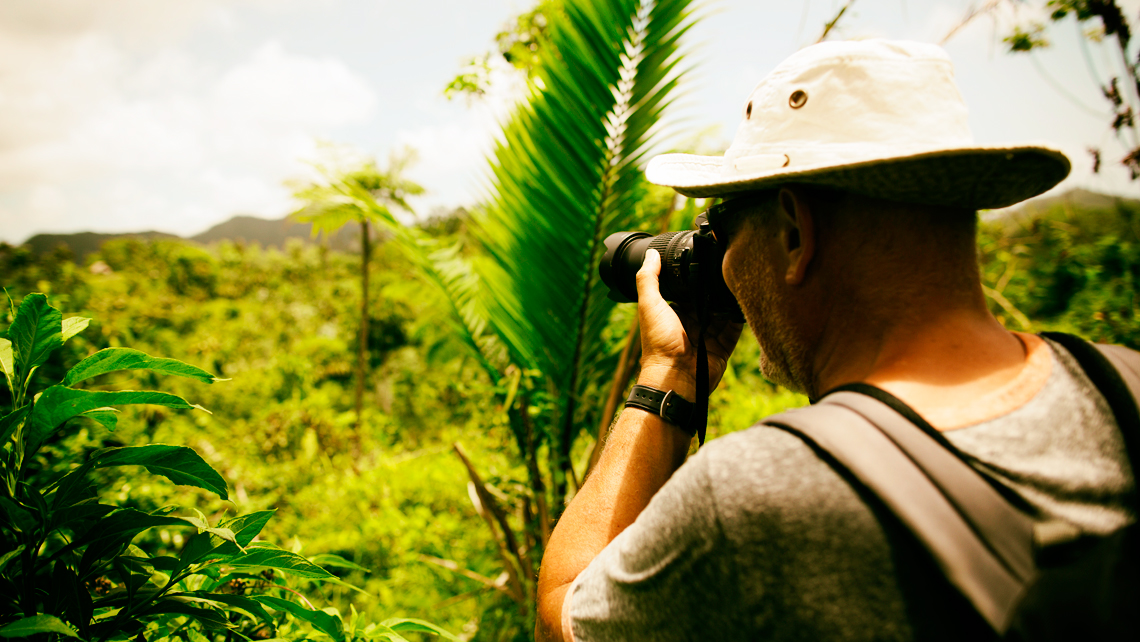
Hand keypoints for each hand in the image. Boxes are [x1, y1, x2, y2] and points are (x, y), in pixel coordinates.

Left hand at [635, 249, 743, 400]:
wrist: (675, 378)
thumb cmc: (658, 343)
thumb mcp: (649, 305)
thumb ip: (649, 278)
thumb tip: (651, 253)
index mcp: (674, 312)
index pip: (689, 289)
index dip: (697, 275)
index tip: (708, 257)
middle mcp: (693, 322)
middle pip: (709, 298)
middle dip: (717, 286)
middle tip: (730, 266)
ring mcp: (709, 334)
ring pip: (725, 311)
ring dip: (731, 299)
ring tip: (742, 280)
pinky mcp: (724, 345)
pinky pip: (736, 327)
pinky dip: (742, 316)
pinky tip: (748, 300)